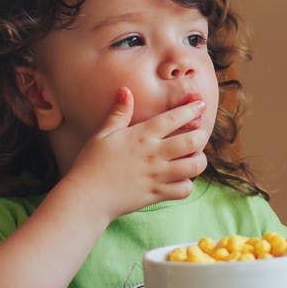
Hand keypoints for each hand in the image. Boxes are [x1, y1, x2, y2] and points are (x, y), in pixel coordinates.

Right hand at [60, 87, 208, 220]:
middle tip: (198, 134)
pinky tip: (180, 179)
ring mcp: (157, 175)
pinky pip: (185, 190)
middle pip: (193, 141)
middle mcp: (154, 154)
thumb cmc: (91, 164)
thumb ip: (118, 113)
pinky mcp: (157, 194)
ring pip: (194, 166)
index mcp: (141, 135)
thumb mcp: (103, 134)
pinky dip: (187, 185)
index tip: (200, 104)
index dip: (191, 109)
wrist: (86, 197)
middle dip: (201, 135)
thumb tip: (125, 90)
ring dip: (198, 160)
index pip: (174, 117)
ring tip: (192, 158)